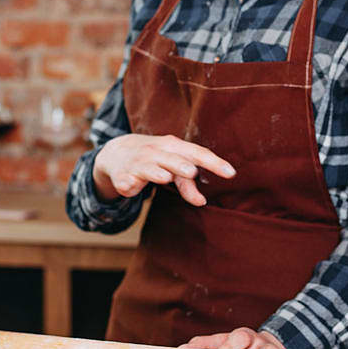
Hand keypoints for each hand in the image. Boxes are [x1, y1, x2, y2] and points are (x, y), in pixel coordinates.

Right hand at [92, 134, 234, 205]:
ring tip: (165, 176)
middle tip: (191, 172)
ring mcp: (138, 163)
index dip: (214, 162)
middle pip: (172, 158)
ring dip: (157, 172)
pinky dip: (130, 184)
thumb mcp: (171, 168)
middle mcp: (155, 151)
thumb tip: (201, 201)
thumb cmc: (153, 159)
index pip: (197, 153)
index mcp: (172, 146)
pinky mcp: (123, 176)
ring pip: (149, 167)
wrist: (117, 153)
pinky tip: (132, 186)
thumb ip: (187, 183)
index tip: (231, 173)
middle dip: (181, 165)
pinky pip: (128, 181)